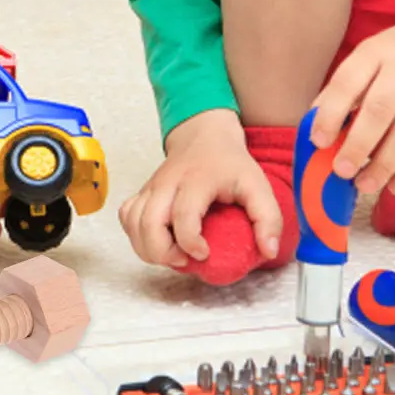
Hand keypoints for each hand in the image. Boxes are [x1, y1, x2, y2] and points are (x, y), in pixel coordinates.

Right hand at [118, 109, 279, 269]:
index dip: (190, 242)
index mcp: (197, 179)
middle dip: (162, 252)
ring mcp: (152, 187)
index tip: (205, 253)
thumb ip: (268, 218)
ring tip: (172, 255)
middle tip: (184, 260)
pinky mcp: (143, 192)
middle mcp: (168, 182)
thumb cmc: (230, 164)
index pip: (183, 215)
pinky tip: (157, 241)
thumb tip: (267, 251)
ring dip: (147, 248)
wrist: (205, 134)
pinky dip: (135, 235)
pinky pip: (126, 216)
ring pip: (132, 221)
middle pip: (149, 222)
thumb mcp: (258, 185)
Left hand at [310, 15, 394, 198]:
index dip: (330, 113)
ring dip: (385, 164)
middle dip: (358, 145)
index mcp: (374, 51)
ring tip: (364, 185)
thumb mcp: (365, 58)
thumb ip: (342, 91)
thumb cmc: (392, 58)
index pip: (348, 82)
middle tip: (341, 171)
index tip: (318, 142)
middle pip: (380, 109)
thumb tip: (315, 132)